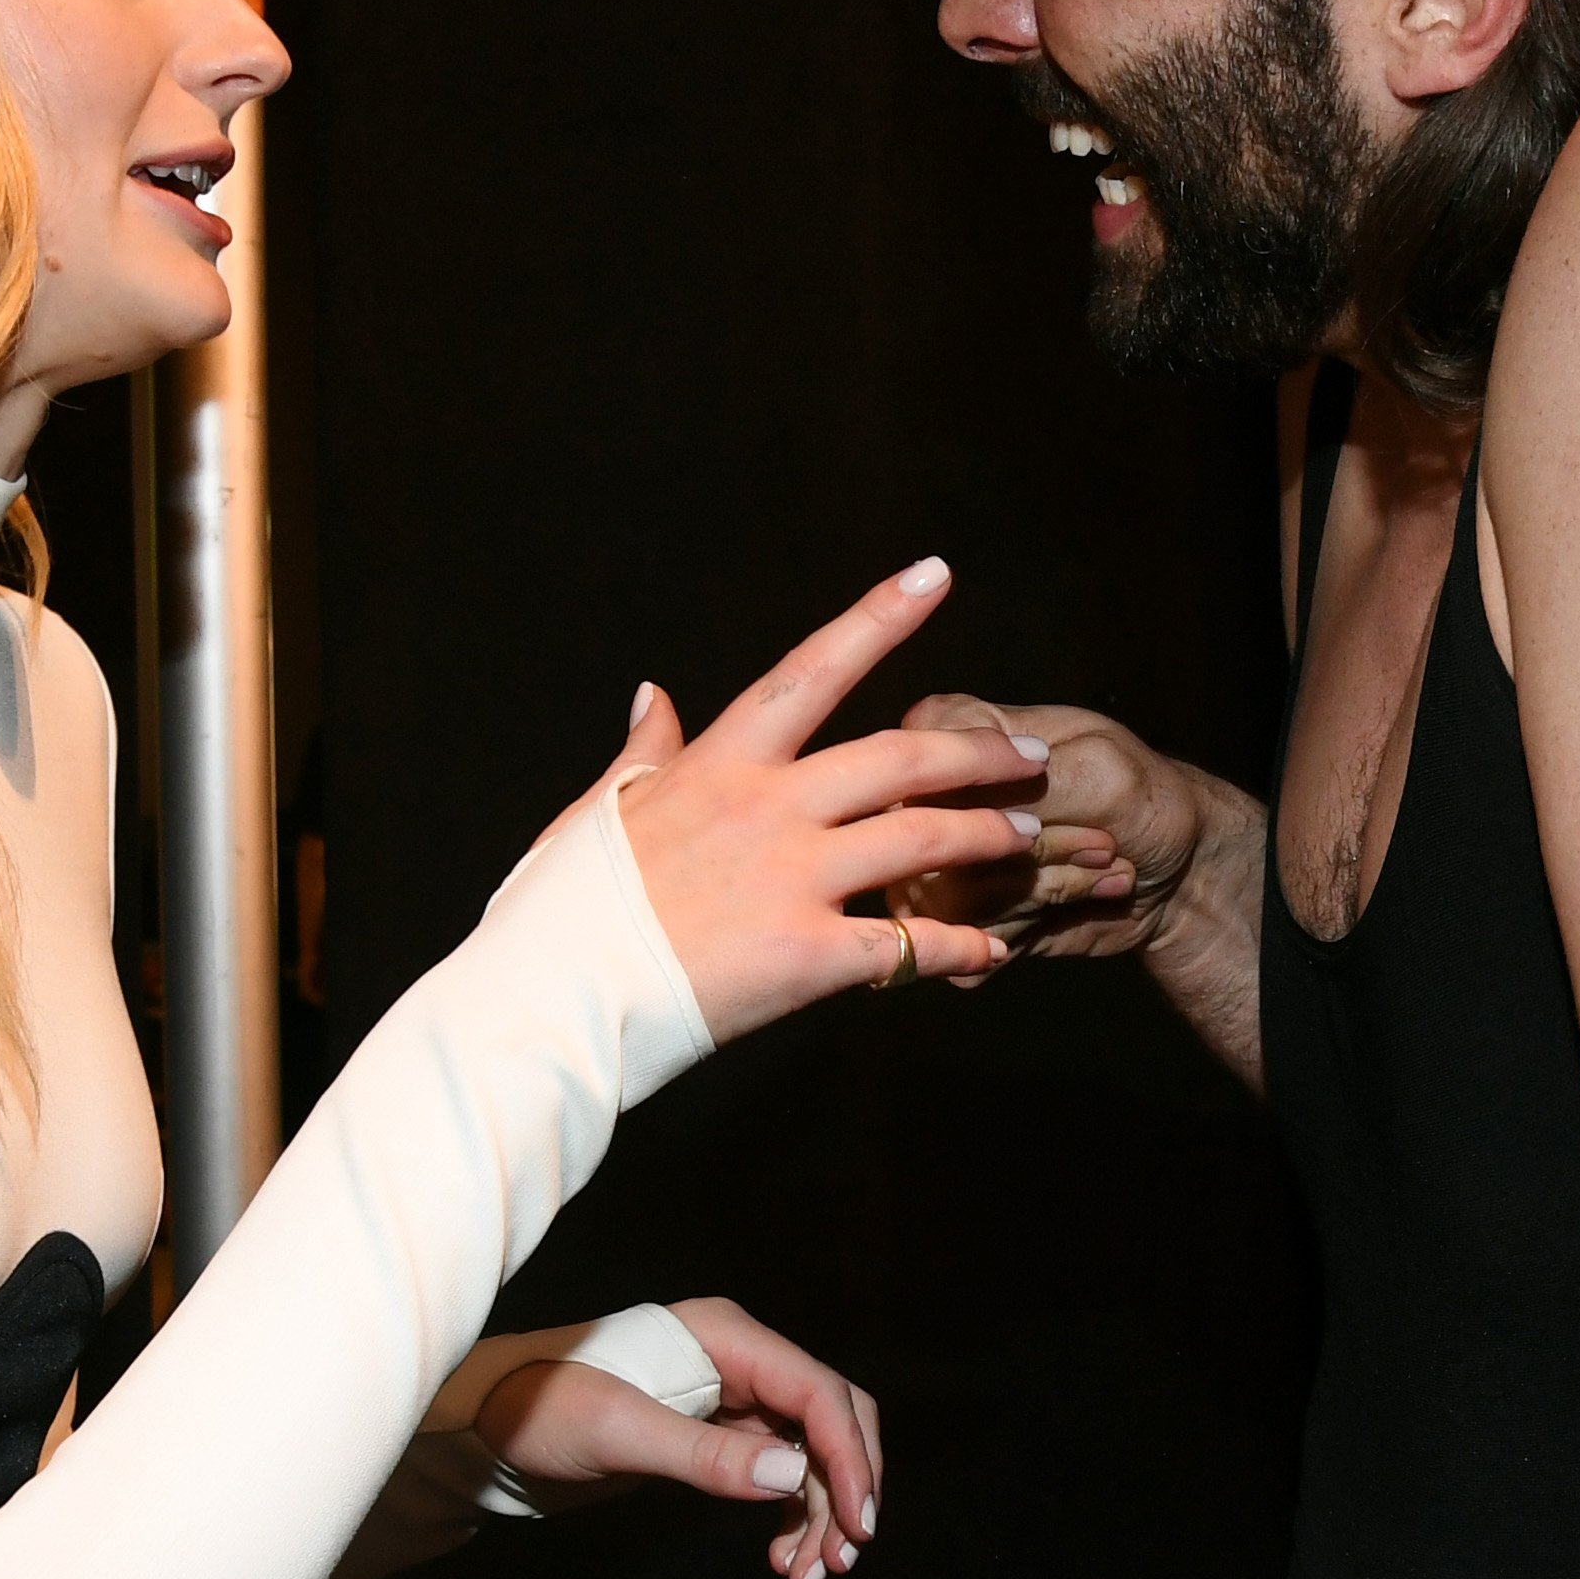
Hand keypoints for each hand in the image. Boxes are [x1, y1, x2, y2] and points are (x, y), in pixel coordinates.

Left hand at [470, 1297, 886, 1578]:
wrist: (491, 1423)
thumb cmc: (542, 1409)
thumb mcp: (618, 1433)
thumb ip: (705, 1456)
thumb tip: (793, 1477)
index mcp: (725, 1336)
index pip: (817, 1392)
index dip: (848, 1458)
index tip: (858, 1525)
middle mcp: (741, 1359)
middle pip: (830, 1419)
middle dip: (844, 1490)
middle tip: (841, 1560)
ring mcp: (734, 1397)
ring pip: (812, 1454)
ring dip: (820, 1515)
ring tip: (807, 1578)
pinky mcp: (721, 1434)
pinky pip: (780, 1474)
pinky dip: (791, 1517)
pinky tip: (783, 1560)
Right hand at [606, 562, 1050, 1038]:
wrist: (550, 1003)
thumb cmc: (562, 912)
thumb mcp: (597, 811)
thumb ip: (645, 750)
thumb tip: (655, 693)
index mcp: (720, 765)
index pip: (811, 670)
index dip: (877, 618)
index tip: (934, 575)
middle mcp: (767, 809)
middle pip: (901, 760)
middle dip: (977, 753)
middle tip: (1028, 755)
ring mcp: (792, 880)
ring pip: (923, 842)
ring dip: (989, 836)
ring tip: (1029, 836)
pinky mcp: (808, 955)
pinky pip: (908, 946)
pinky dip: (958, 948)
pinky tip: (990, 951)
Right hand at [888, 696, 1198, 984]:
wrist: (1182, 876)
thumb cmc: (1143, 801)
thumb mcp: (1097, 770)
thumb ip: (1021, 783)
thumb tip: (950, 809)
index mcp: (953, 733)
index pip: (917, 758)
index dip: (981, 787)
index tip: (1051, 790)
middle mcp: (934, 799)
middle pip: (941, 836)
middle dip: (1038, 848)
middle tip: (1103, 842)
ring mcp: (939, 865)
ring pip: (959, 893)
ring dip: (1051, 885)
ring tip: (1104, 864)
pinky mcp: (961, 925)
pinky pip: (974, 937)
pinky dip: (1042, 920)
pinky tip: (1085, 897)